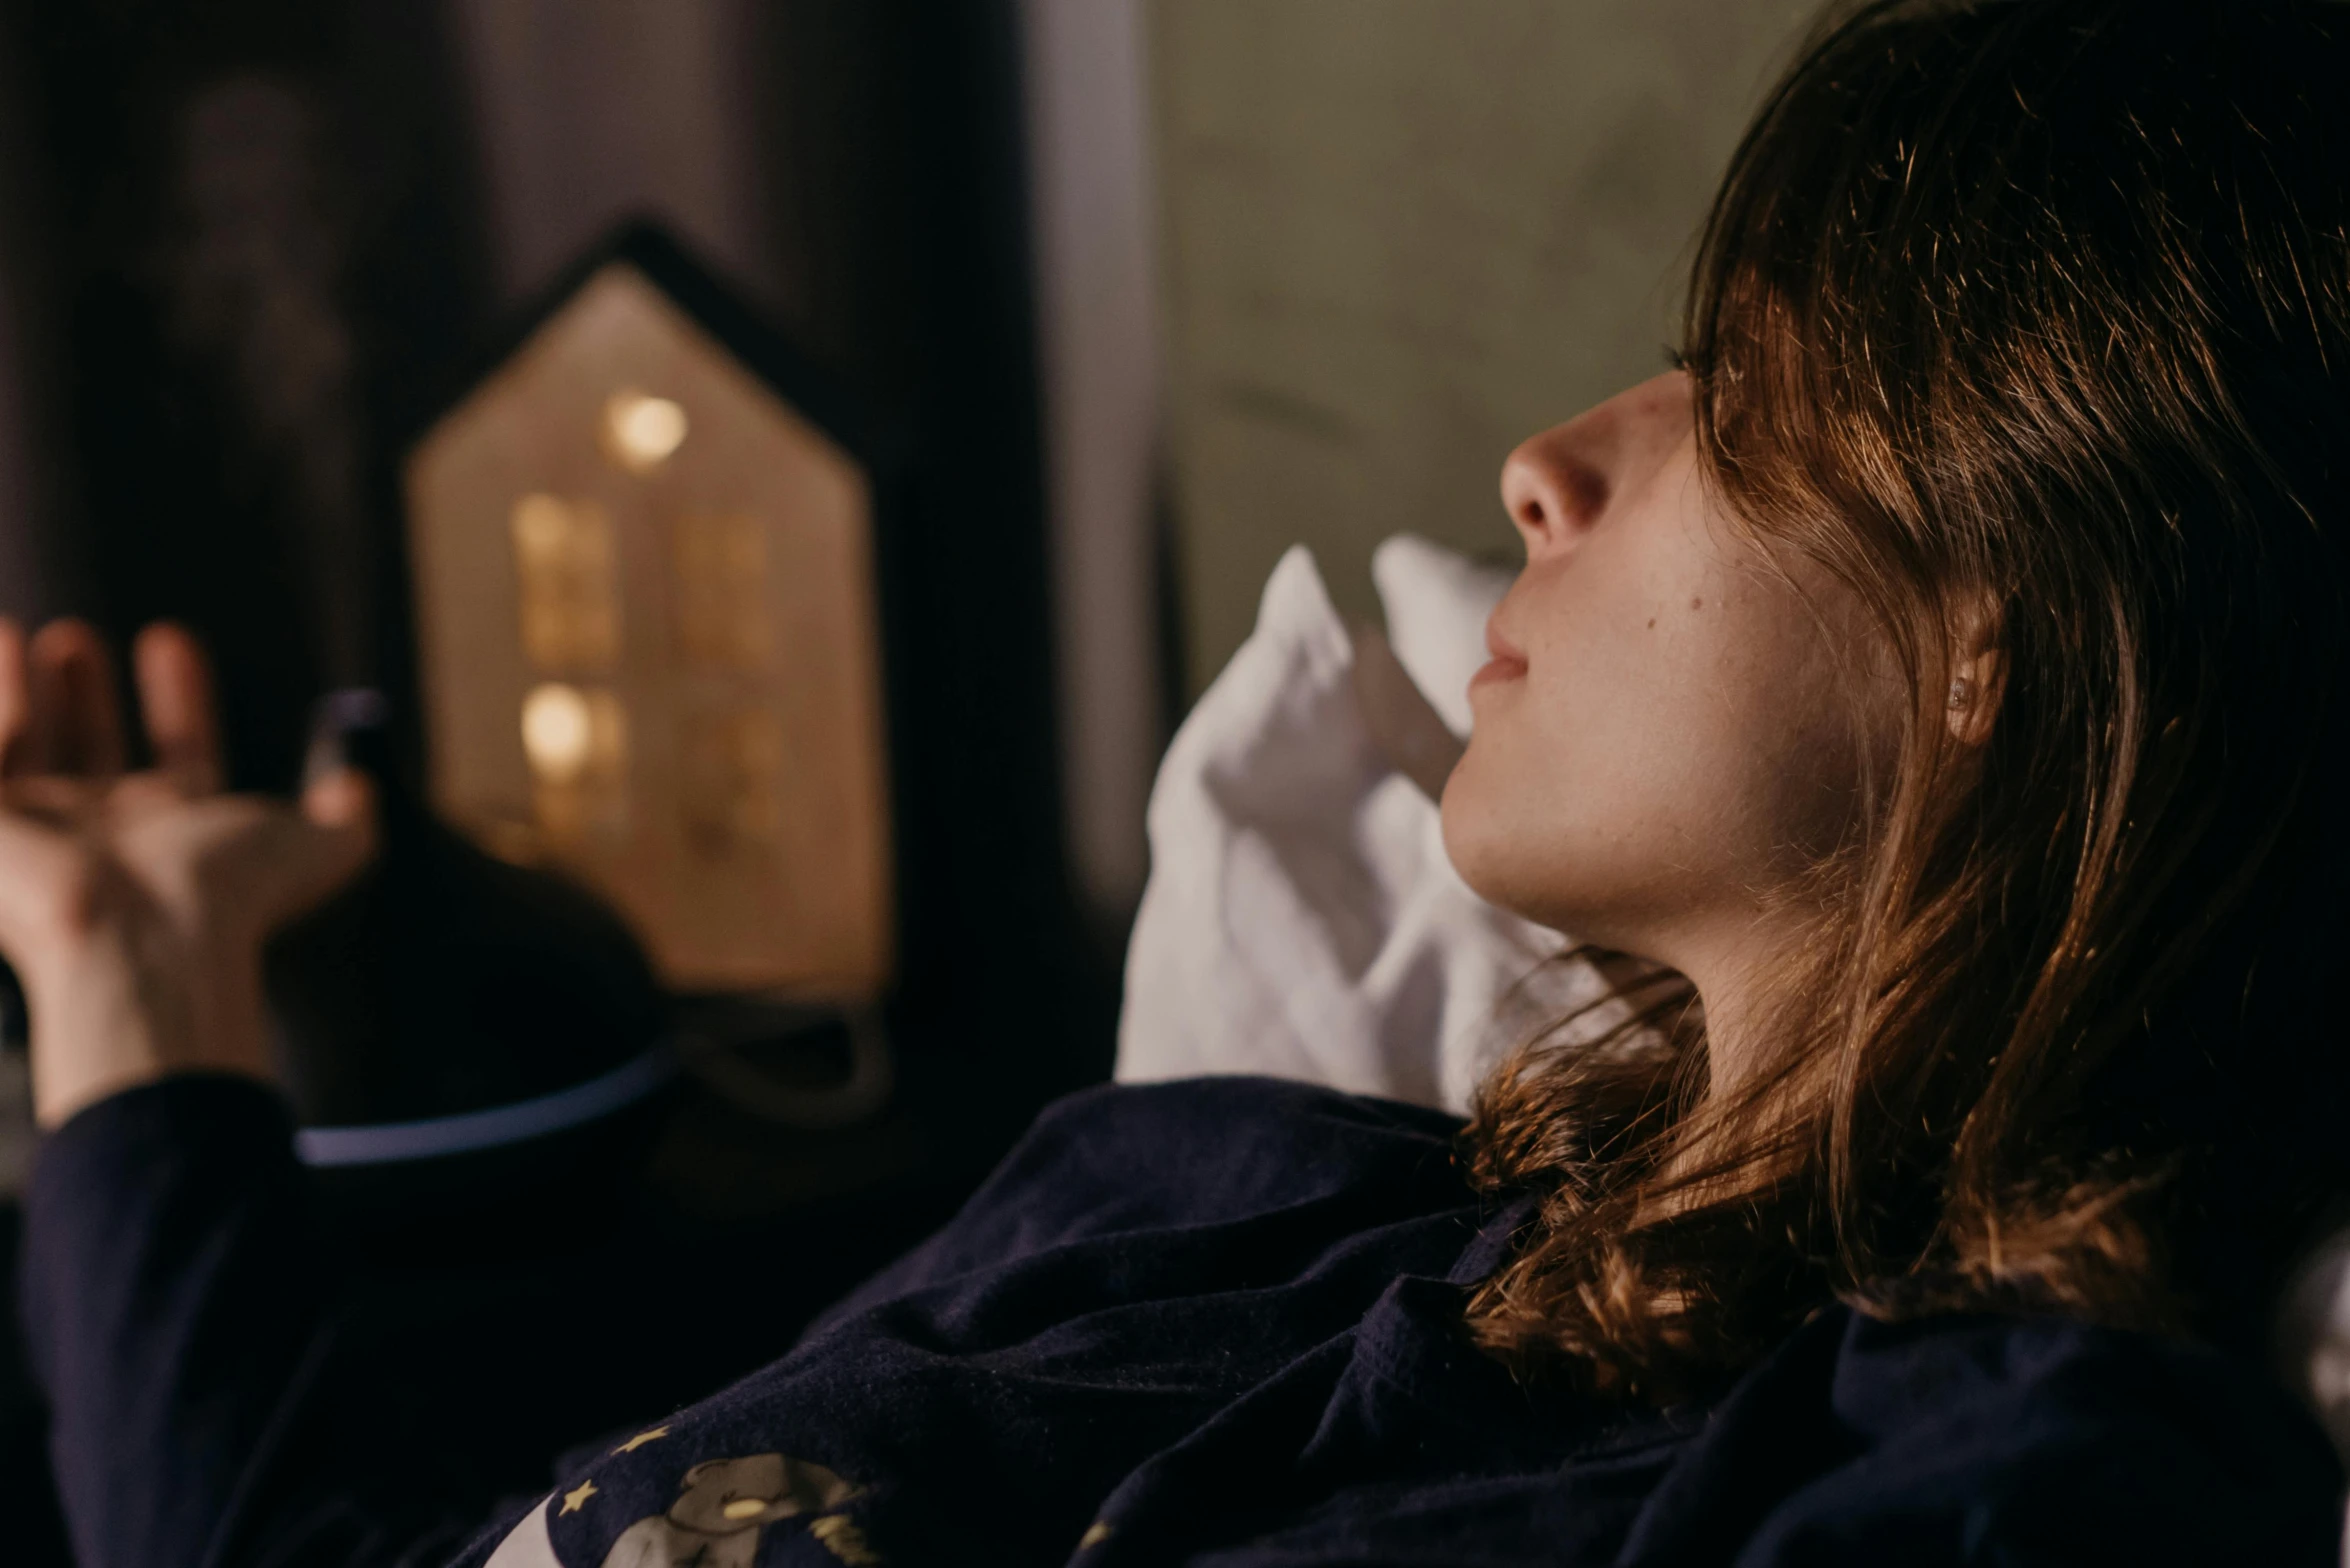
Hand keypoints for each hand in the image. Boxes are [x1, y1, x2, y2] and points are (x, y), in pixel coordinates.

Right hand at [0, 619, 376, 1127]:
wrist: (141, 934)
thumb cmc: (227, 893)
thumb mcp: (315, 852)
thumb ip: (350, 824)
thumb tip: (362, 789)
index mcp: (180, 838)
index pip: (180, 756)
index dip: (179, 702)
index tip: (171, 638)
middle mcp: (106, 837)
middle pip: (90, 753)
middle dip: (84, 696)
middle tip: (74, 637)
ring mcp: (41, 834)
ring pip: (24, 749)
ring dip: (20, 689)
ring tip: (18, 628)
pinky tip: (1, 642)